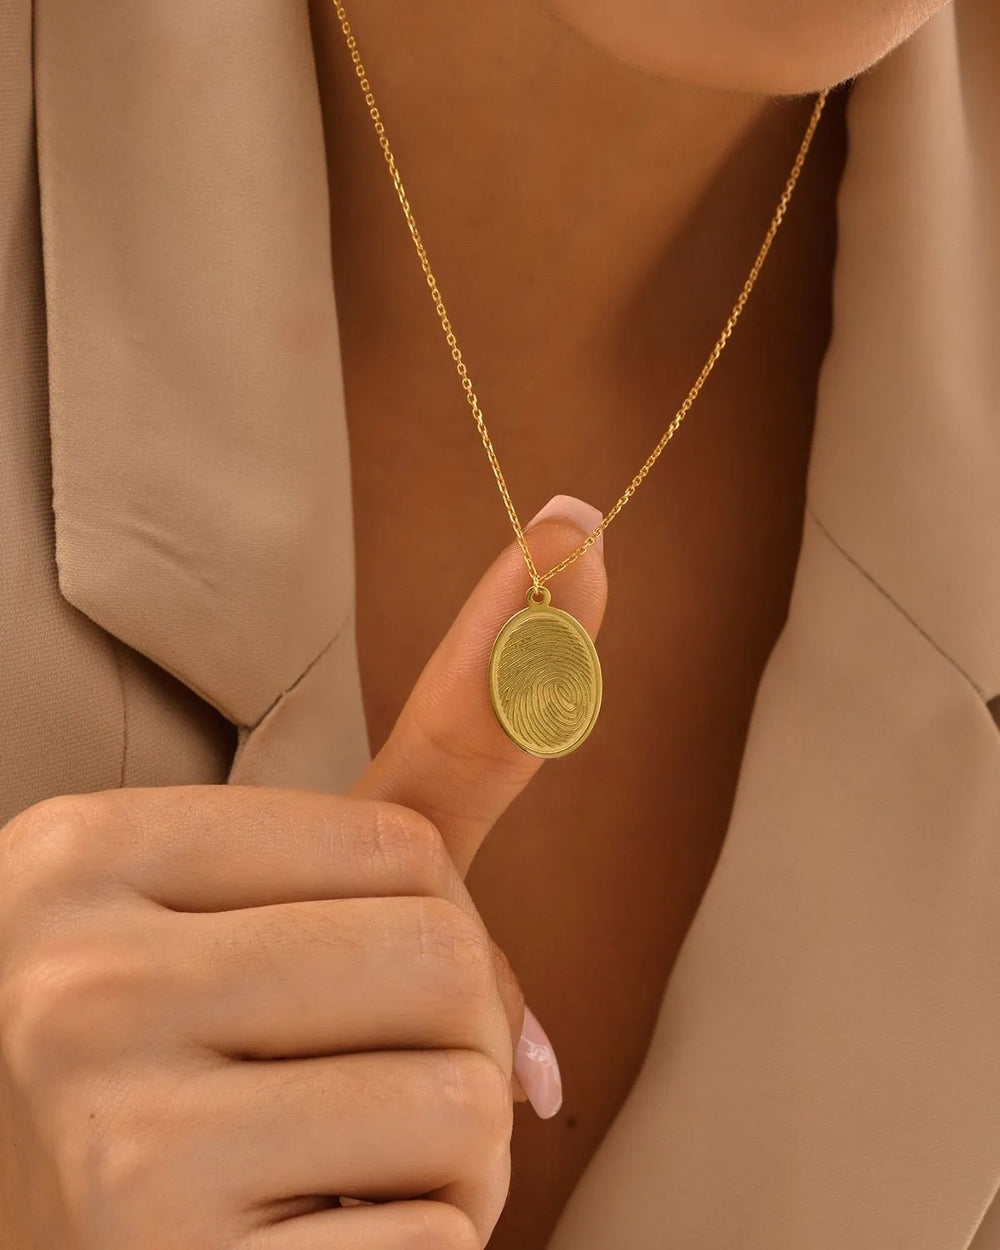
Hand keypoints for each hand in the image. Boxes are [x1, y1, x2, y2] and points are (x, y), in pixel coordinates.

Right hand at [0, 509, 605, 1249]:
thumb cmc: (230, 1053)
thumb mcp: (302, 894)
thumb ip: (452, 731)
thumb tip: (578, 533)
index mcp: (83, 855)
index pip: (406, 846)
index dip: (426, 928)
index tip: (334, 975)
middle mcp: (67, 979)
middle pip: (441, 958)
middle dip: (453, 1041)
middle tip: (340, 1090)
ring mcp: (111, 1140)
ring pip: (467, 1099)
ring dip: (456, 1158)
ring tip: (332, 1171)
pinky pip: (443, 1236)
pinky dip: (428, 1248)